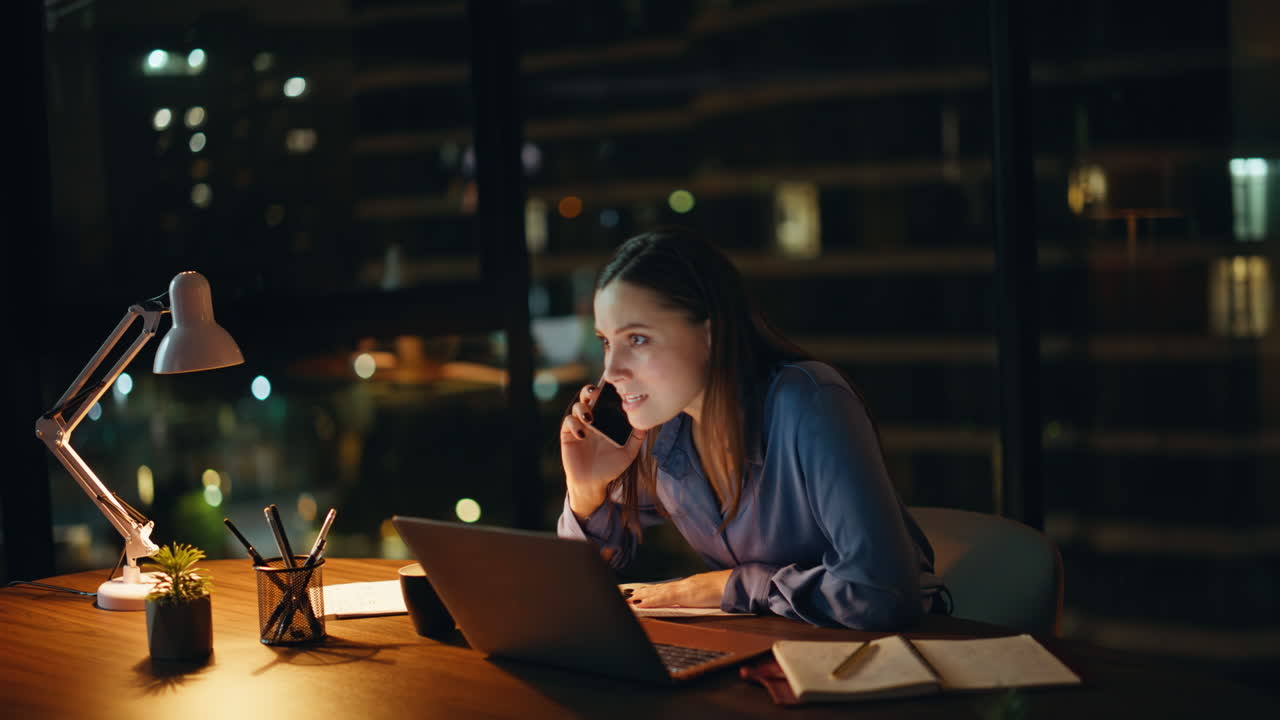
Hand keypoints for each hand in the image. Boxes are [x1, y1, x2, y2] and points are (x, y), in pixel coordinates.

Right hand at [561, 384, 645, 517]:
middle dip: (591, 390)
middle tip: (597, 393)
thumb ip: (637, 437)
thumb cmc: (611, 466)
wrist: (593, 482)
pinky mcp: (568, 434)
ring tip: (590, 418)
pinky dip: (574, 424)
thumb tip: (646, 422)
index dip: (607, 389)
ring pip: (578, 406)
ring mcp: (579, 425)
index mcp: (606, 418)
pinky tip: (583, 434)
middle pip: (588, 396)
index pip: (605, 398)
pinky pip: (568, 422)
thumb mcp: (628, 452)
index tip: (613, 384)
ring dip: (583, 408)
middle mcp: (592, 418)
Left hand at [627, 570, 732, 607]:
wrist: (733, 584)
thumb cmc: (725, 589)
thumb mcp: (710, 593)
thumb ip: (700, 595)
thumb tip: (696, 599)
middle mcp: (683, 584)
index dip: (654, 591)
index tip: (644, 593)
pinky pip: (663, 599)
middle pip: (659, 588)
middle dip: (645, 593)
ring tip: (631, 600)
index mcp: (689, 584)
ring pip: (658, 592)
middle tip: (630, 596)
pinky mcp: (683, 595)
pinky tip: (641, 604)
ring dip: (643, 597)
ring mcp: (682, 588)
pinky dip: (651, 601)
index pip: (667, 588)